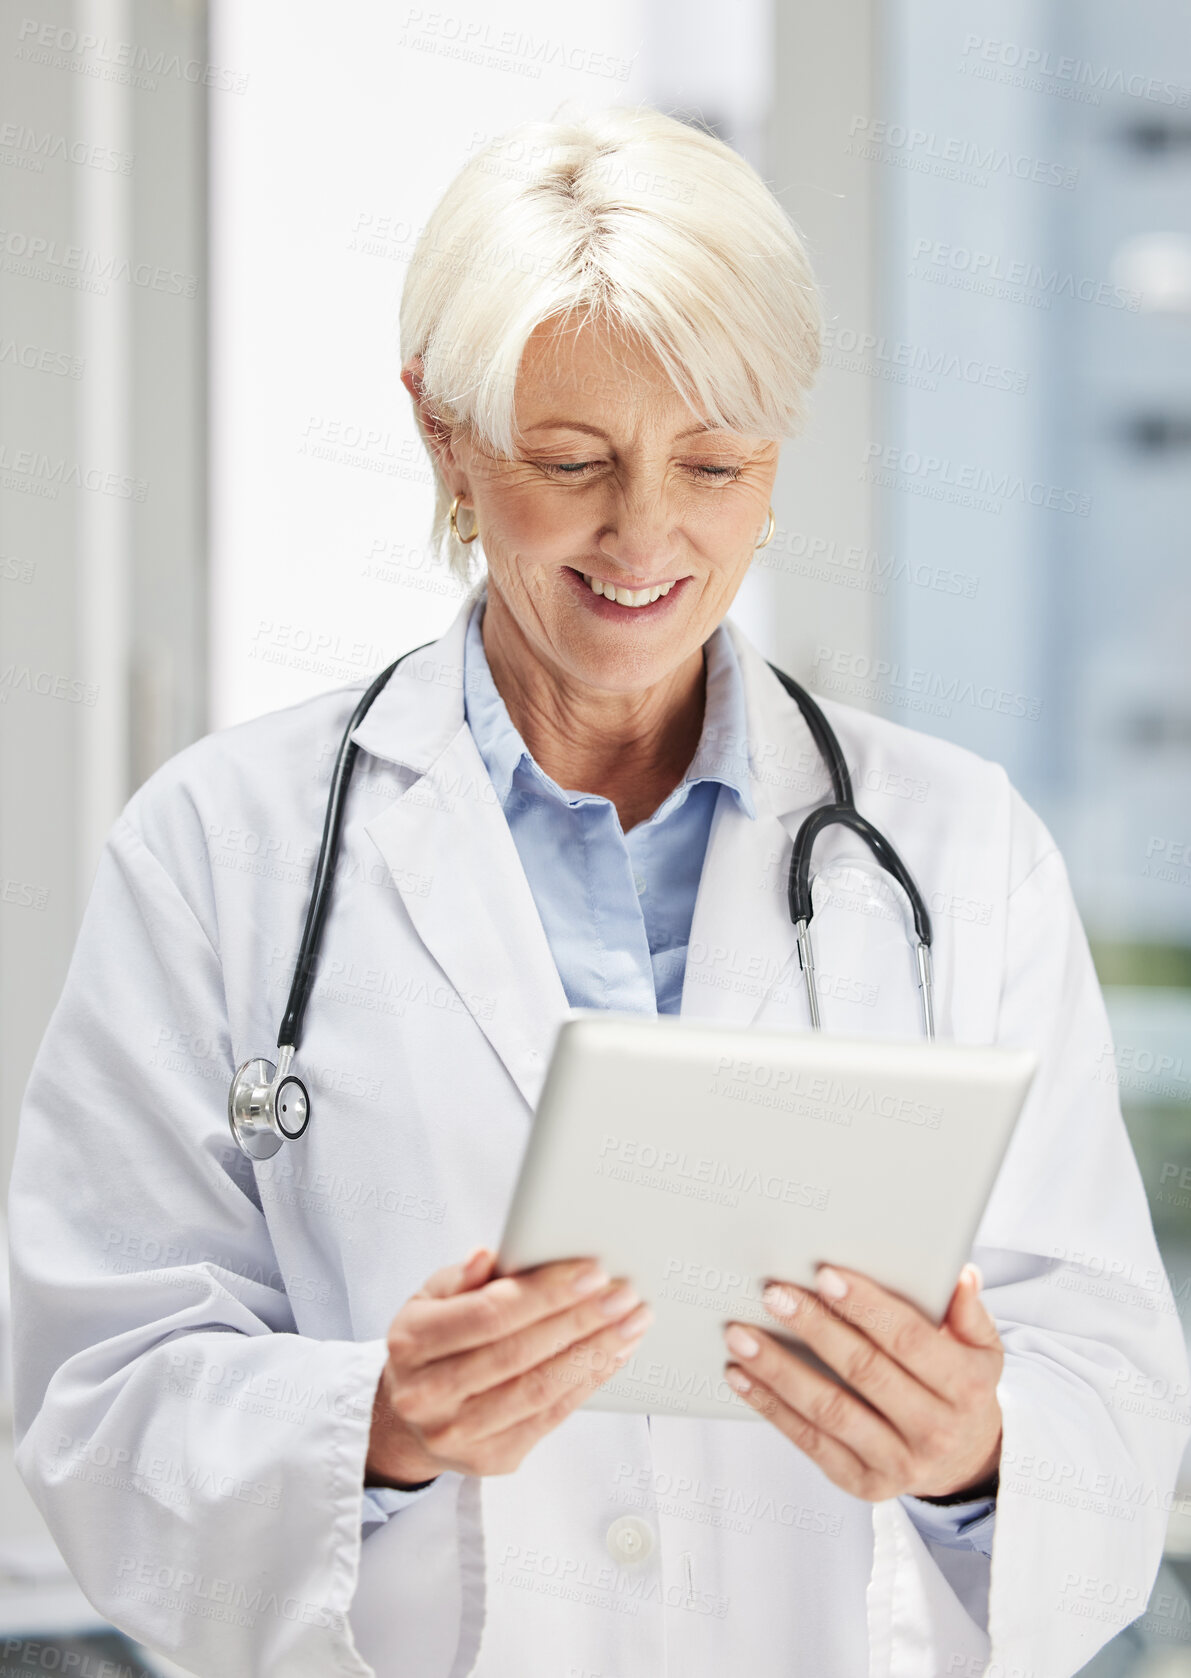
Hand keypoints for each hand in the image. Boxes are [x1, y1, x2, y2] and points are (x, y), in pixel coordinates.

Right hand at [366, 1246, 652, 1488]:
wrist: (409, 1417)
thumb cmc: (432, 1342)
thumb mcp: (431, 1299)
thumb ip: (464, 1278)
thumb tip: (489, 1256)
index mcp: (412, 1342)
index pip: (490, 1314)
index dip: (546, 1293)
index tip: (592, 1271)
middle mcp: (428, 1394)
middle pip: (519, 1353)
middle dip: (580, 1319)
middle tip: (624, 1294)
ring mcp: (458, 1434)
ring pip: (539, 1389)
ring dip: (594, 1352)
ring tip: (630, 1323)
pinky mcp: (491, 1460)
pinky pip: (550, 1417)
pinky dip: (587, 1383)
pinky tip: (612, 1355)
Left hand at [721, 1262, 1001, 1502]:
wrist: (964, 1462)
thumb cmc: (962, 1387)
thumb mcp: (982, 1350)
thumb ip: (969, 1312)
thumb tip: (960, 1275)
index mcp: (967, 1388)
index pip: (910, 1340)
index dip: (867, 1307)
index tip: (825, 1275)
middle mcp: (934, 1430)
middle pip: (865, 1372)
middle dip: (814, 1328)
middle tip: (775, 1294)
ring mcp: (897, 1463)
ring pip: (830, 1410)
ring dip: (779, 1370)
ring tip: (741, 1335)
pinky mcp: (862, 1483)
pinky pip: (810, 1441)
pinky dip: (770, 1407)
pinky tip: (742, 1376)